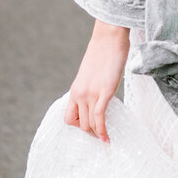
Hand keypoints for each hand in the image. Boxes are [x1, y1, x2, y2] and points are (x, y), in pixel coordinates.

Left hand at [64, 20, 130, 141]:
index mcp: (75, 90)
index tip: (91, 127)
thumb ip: (91, 87)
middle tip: (102, 136)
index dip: (78, 126)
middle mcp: (79, 94)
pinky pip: (99, 118)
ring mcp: (91, 93)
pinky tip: (107, 138)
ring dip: (97, 134)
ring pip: (89, 124)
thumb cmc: (104, 52)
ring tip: (106, 139)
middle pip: (80, 124)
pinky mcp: (104, 92)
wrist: (109, 38)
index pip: (68, 118)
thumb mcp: (92, 73)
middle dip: (91, 133)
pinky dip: (103, 131)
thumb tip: (98, 94)